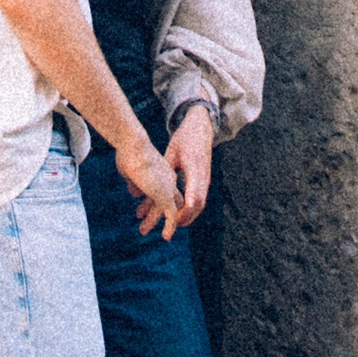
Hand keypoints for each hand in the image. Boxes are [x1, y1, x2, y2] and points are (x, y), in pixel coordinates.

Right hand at [118, 128, 183, 241]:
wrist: (134, 146)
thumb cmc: (128, 153)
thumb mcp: (130, 169)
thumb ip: (135, 181)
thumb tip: (135, 192)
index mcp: (161, 169)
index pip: (165, 187)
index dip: (155, 198)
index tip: (145, 207)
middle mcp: (168, 177)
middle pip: (170, 199)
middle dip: (158, 211)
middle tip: (146, 221)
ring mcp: (169, 187)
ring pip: (168, 209)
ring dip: (155, 220)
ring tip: (143, 231)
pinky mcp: (166, 196)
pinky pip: (170, 216)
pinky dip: (169, 226)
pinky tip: (165, 237)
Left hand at [166, 104, 214, 227]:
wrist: (201, 128)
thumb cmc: (184, 138)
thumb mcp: (173, 151)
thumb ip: (166, 169)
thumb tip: (151, 186)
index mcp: (194, 167)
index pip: (193, 193)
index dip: (186, 207)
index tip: (176, 218)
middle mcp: (202, 176)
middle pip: (197, 204)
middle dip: (184, 217)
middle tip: (170, 228)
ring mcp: (205, 179)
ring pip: (199, 204)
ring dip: (187, 215)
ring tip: (174, 225)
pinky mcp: (204, 180)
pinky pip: (199, 198)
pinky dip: (190, 209)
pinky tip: (180, 214)